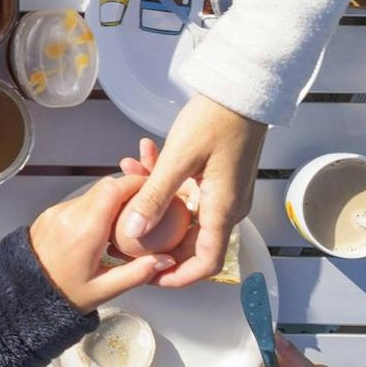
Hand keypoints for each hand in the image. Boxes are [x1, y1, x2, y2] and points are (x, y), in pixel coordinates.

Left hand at [28, 172, 176, 312]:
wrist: (22, 295)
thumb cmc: (61, 295)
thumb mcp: (103, 290)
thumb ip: (137, 273)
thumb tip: (165, 261)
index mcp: (84, 232)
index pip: (113, 190)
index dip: (136, 184)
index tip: (151, 190)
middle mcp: (68, 215)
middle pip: (105, 187)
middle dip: (128, 190)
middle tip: (145, 204)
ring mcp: (57, 212)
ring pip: (92, 192)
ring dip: (112, 199)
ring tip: (128, 218)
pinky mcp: (50, 213)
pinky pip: (79, 201)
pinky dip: (96, 207)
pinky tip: (105, 226)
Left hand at [118, 95, 266, 286]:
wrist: (242, 89)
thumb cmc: (217, 119)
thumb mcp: (178, 159)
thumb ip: (154, 197)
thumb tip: (133, 233)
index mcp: (223, 210)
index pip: (206, 263)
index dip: (178, 276)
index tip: (151, 277)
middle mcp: (226, 206)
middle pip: (189, 240)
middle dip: (155, 236)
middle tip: (124, 231)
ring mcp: (221, 191)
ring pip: (182, 211)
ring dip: (153, 198)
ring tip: (126, 175)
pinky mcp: (214, 176)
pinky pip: (185, 190)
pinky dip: (163, 180)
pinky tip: (140, 157)